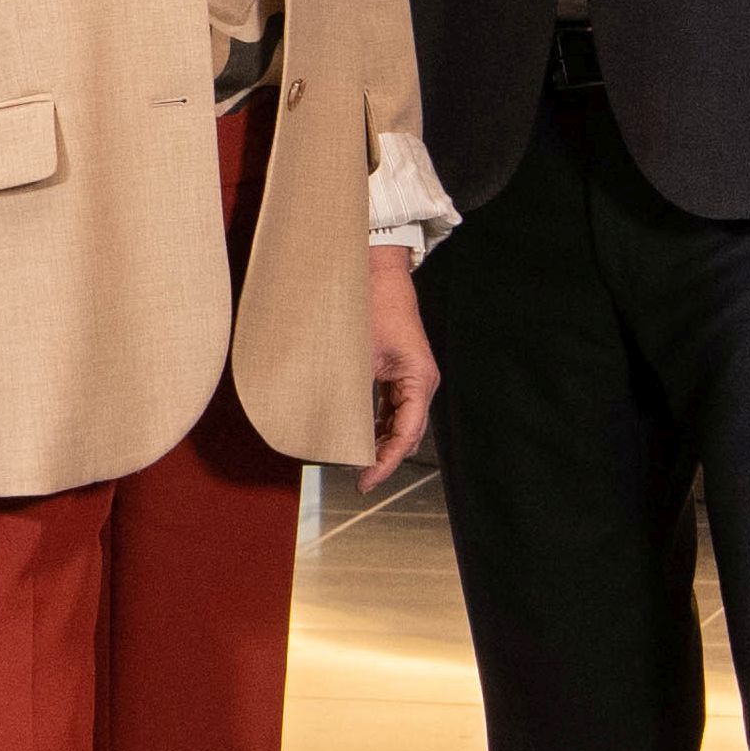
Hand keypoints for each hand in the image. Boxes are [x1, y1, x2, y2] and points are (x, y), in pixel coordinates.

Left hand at [365, 246, 439, 473]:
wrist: (375, 270)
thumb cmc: (369, 304)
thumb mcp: (356, 354)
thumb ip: (348, 391)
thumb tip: (329, 426)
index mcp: (418, 379)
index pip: (406, 433)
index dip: (386, 461)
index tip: (366, 480)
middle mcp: (420, 382)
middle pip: (407, 434)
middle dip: (384, 459)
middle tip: (359, 480)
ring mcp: (411, 378)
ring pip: (400, 423)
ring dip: (381, 444)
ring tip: (358, 465)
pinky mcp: (399, 372)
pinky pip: (392, 408)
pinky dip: (378, 426)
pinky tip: (360, 438)